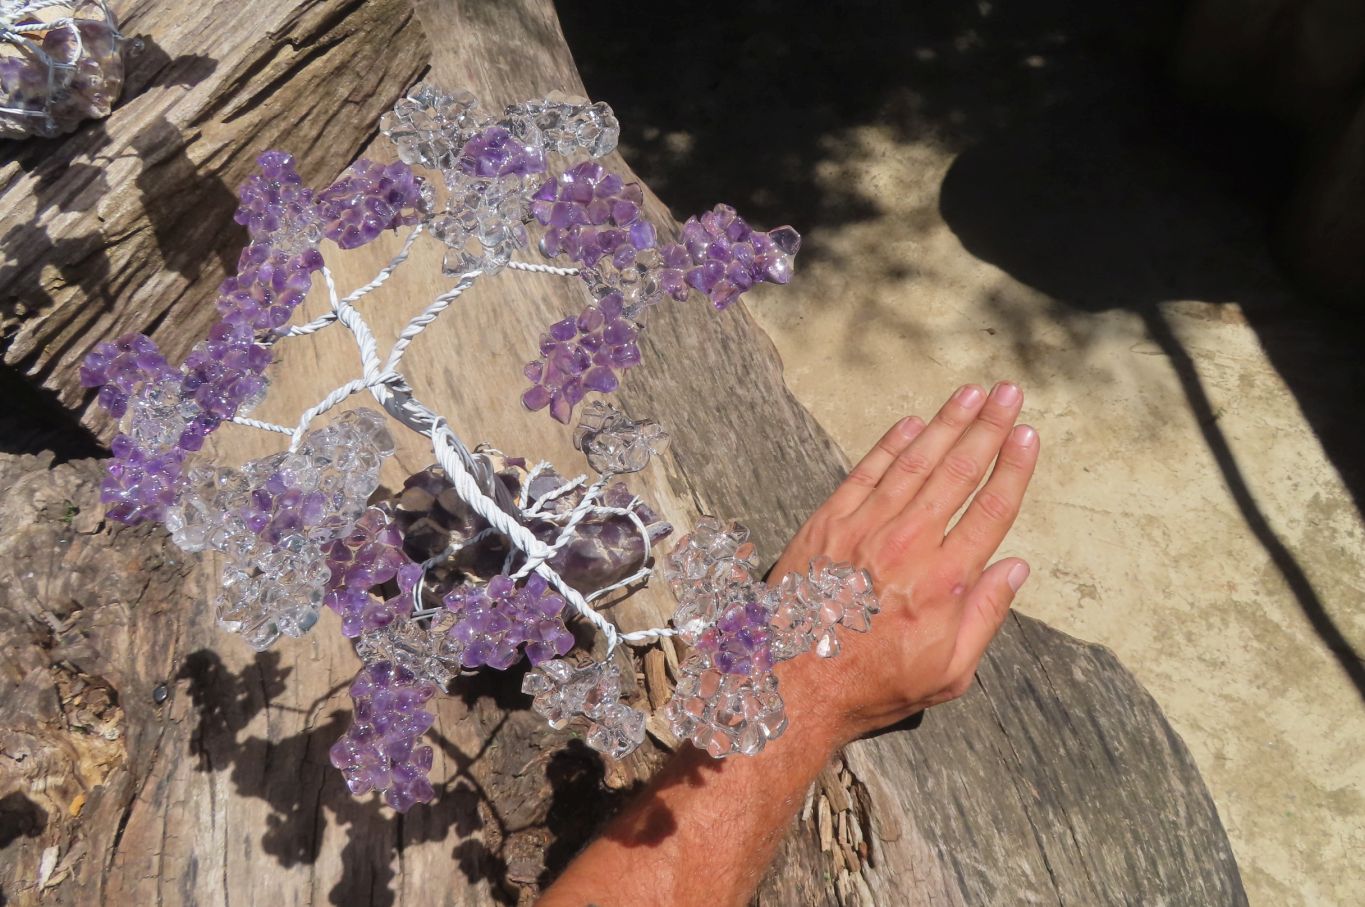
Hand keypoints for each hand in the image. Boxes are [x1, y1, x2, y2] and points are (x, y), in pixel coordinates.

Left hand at [773, 382, 1039, 744]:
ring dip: (946, 423)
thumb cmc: (872, 686)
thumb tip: (1015, 568)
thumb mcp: (948, 673)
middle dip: (988, 428)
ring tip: (972, 394)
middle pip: (957, 472)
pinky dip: (891, 445)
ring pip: (914, 462)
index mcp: (944, 584)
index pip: (991, 511)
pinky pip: (866, 472)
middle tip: (1010, 393)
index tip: (1029, 436)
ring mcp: (864, 529)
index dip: (1013, 468)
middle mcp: (907, 546)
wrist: (790, 686)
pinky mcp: (827, 523)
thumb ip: (985, 616)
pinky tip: (913, 423)